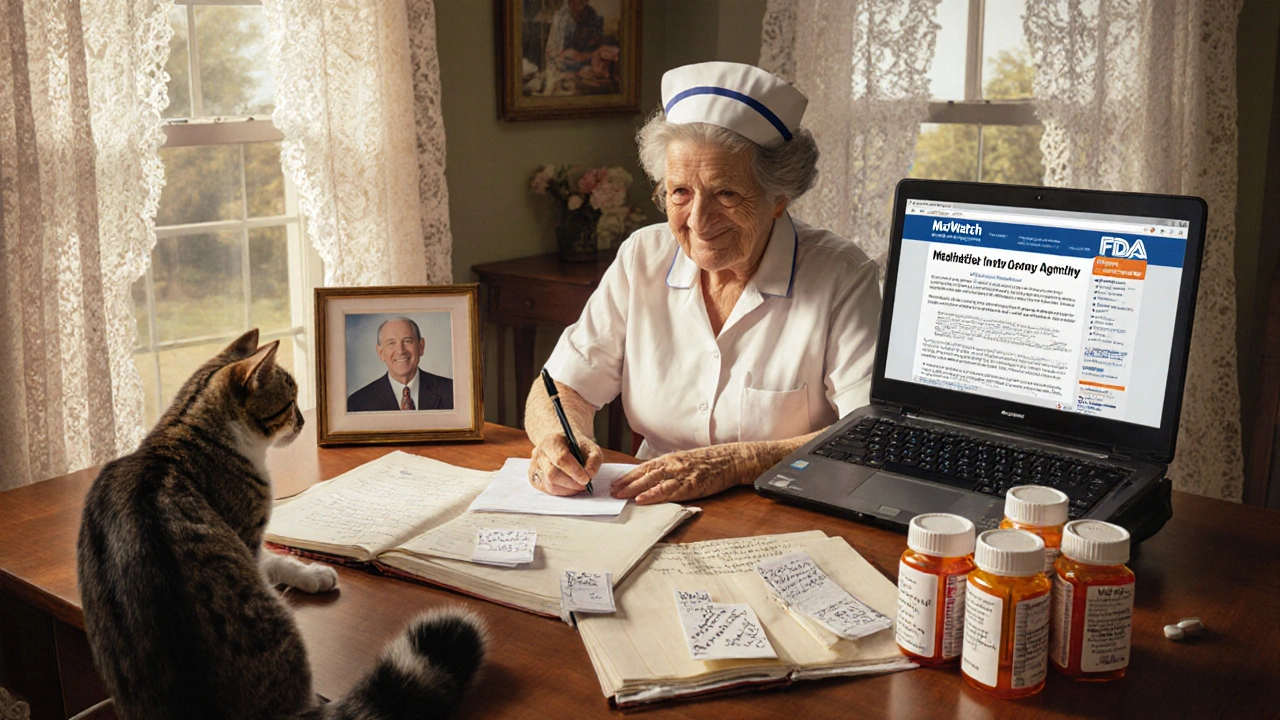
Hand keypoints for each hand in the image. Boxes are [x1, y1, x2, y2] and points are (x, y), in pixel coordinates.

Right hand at [529, 432, 603, 495]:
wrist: (560, 443)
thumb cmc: (575, 446)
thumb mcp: (590, 447)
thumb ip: (593, 460)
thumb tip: (589, 475)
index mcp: (552, 441)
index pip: (560, 458)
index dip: (574, 471)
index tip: (586, 479)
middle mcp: (539, 453)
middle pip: (552, 474)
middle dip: (571, 483)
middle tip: (585, 485)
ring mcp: (535, 466)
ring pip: (550, 485)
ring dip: (568, 489)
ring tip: (578, 485)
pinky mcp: (534, 478)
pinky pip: (548, 490)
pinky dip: (562, 491)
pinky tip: (569, 486)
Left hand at [610, 445, 752, 504]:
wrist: (730, 460)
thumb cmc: (709, 462)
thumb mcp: (685, 461)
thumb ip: (669, 469)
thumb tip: (652, 478)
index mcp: (670, 459)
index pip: (643, 467)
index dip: (627, 476)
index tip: (614, 482)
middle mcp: (672, 464)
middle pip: (644, 474)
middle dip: (626, 483)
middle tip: (611, 491)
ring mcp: (681, 474)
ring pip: (652, 482)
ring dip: (634, 489)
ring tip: (620, 495)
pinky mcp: (690, 485)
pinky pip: (668, 491)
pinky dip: (653, 495)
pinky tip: (642, 499)